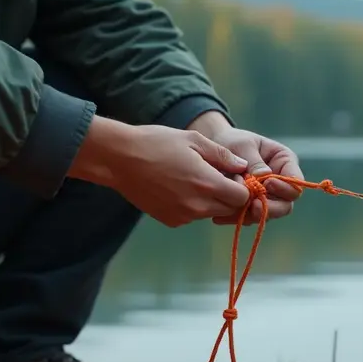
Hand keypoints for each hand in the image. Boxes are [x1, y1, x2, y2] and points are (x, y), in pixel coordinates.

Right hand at [68, 116, 251, 227]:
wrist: (119, 160)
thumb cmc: (157, 143)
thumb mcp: (194, 141)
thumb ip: (223, 156)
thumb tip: (243, 166)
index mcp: (207, 184)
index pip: (243, 198)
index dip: (242, 187)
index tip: (233, 175)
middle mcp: (198, 206)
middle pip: (230, 209)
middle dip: (230, 196)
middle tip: (216, 176)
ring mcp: (183, 216)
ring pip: (211, 213)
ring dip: (211, 201)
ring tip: (193, 179)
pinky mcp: (171, 221)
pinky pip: (193, 216)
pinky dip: (193, 206)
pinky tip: (178, 188)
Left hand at [187, 111, 304, 225]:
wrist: (213, 151)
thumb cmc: (233, 142)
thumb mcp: (243, 146)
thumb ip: (255, 161)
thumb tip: (264, 176)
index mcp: (285, 162)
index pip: (296, 181)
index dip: (285, 187)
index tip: (267, 183)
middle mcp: (280, 183)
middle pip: (286, 205)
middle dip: (270, 208)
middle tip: (253, 205)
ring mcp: (267, 198)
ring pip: (269, 214)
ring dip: (252, 215)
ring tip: (235, 208)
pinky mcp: (253, 207)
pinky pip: (250, 218)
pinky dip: (238, 218)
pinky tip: (222, 216)